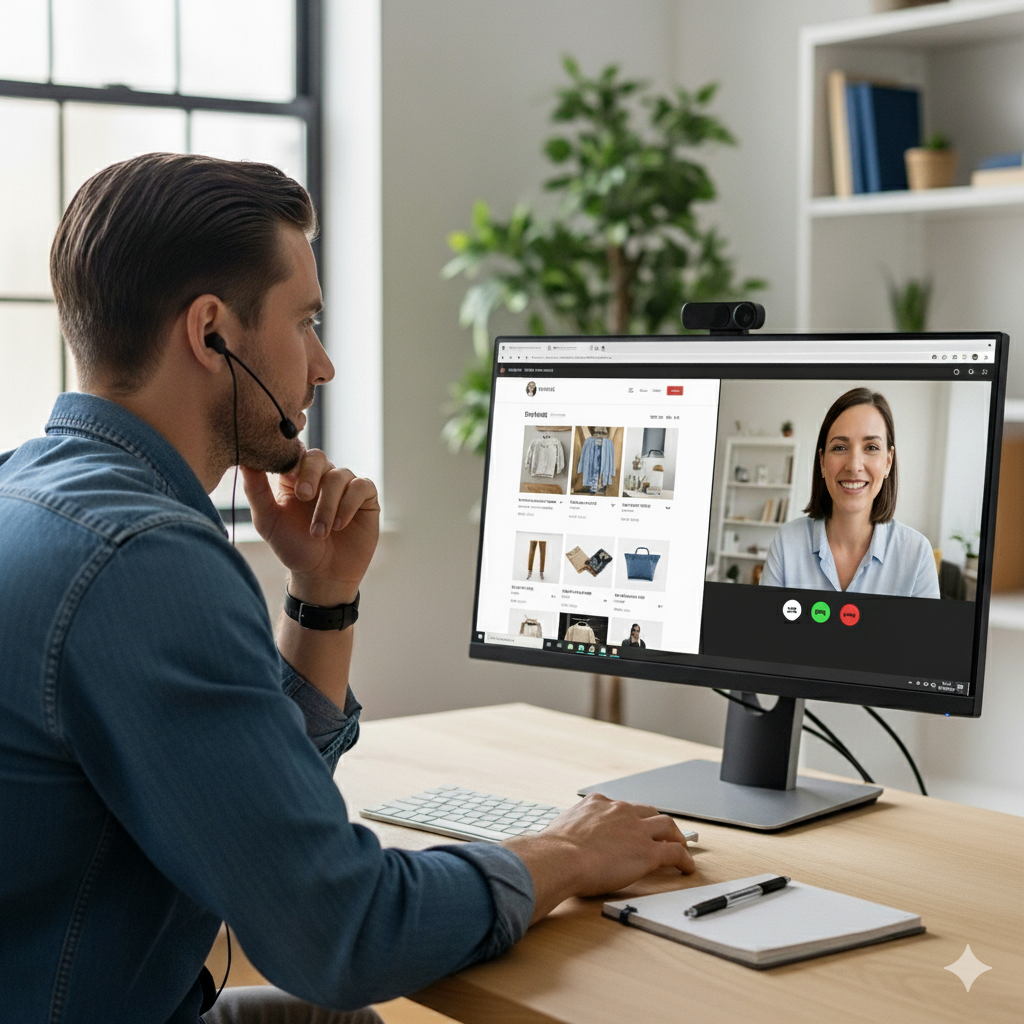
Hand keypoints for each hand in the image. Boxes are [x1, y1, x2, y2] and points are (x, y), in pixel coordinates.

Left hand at [241, 449, 379, 605]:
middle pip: (318, 457)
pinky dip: (349, 505)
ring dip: (327, 505)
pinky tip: (338, 525)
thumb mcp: (268, 521)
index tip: (286, 477)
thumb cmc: (294, 548)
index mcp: (296, 478)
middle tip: (303, 496)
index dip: (292, 461)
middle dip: (311, 474)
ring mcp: (345, 487)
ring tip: (319, 532)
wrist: (322, 576)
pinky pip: (362, 487)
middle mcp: (322, 478)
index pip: (295, 454)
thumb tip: (244, 461)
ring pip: (340, 475)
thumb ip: (256, 491)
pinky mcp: (366, 498)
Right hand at [503, 793, 695, 923]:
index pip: (620, 807)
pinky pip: (675, 852)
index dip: (630, 817)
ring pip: (667, 826)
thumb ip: (565, 834)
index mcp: (597, 804)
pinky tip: (687, 867)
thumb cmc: (553, 850)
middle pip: (648, 811)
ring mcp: (636, 829)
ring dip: (676, 835)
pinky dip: (684, 858)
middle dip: (657, 821)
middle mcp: (619, 810)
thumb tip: (549, 847)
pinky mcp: (648, 851)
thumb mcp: (559, 831)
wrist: (561, 857)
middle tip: (663, 832)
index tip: (631, 826)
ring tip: (682, 845)